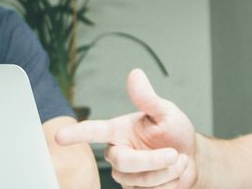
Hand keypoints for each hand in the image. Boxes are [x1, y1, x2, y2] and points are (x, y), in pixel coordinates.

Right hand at [55, 69, 196, 187]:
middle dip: (154, 160)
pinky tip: (173, 174)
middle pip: (124, 162)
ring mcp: (125, 175)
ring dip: (167, 172)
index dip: (77, 134)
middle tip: (174, 153)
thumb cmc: (175, 132)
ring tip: (177, 159)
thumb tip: (135, 74)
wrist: (192, 159)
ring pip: (140, 180)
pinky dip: (170, 183)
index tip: (59, 137)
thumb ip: (148, 98)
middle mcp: (118, 152)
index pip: (94, 131)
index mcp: (119, 131)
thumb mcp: (166, 112)